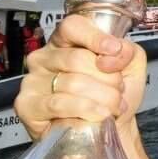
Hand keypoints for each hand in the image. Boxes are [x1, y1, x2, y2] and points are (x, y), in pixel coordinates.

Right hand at [14, 15, 145, 140]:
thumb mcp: (129, 67)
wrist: (111, 131)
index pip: (72, 27)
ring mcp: (33, 80)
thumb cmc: (113, 96)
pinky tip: (97, 116)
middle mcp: (45, 57)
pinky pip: (59, 104)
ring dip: (101, 98)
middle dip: (107, 79)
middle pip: (77, 58)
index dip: (94, 37)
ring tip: (112, 107)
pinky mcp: (28, 105)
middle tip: (118, 91)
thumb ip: (127, 51)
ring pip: (72, 83)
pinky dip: (84, 111)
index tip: (113, 50)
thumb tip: (115, 51)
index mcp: (65, 42)